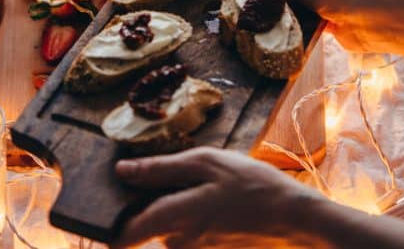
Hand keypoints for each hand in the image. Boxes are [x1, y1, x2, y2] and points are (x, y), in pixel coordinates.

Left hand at [113, 147, 328, 247]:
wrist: (295, 219)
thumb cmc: (253, 186)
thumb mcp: (207, 163)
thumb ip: (160, 168)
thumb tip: (121, 171)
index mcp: (175, 218)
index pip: (125, 234)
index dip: (111, 224)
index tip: (108, 209)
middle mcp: (180, 243)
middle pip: (148, 227)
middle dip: (154, 206)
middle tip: (180, 182)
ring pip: (170, 232)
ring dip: (178, 212)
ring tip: (208, 191)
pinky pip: (189, 238)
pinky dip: (195, 221)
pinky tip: (218, 206)